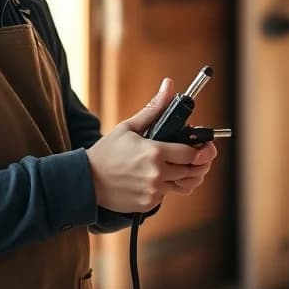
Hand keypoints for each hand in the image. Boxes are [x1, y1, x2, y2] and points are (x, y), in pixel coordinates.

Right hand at [85, 77, 219, 212]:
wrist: (86, 181)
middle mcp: (157, 174)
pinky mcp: (148, 203)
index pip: (191, 152)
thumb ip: (154, 108)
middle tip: (197, 156)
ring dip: (187, 176)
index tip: (202, 145)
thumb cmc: (106, 153)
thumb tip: (169, 85)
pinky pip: (168, 195)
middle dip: (198, 162)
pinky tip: (162, 177)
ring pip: (184, 185)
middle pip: (192, 170)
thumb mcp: (129, 127)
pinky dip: (169, 186)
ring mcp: (153, 191)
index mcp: (154, 152)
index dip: (200, 148)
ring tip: (181, 166)